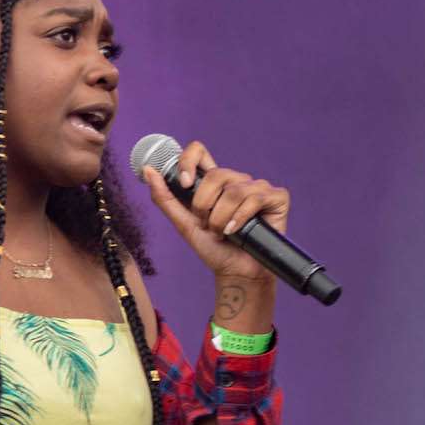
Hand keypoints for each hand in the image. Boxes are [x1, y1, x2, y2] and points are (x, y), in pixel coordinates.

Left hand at [140, 141, 291, 283]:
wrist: (235, 272)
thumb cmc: (213, 248)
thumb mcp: (183, 223)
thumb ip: (166, 198)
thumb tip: (149, 171)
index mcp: (214, 182)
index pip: (199, 152)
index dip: (189, 162)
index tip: (184, 184)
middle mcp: (236, 180)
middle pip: (216, 174)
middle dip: (205, 206)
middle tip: (208, 225)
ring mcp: (257, 187)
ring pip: (234, 190)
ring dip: (222, 218)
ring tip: (223, 233)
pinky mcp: (276, 197)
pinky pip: (255, 198)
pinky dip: (240, 219)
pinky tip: (237, 232)